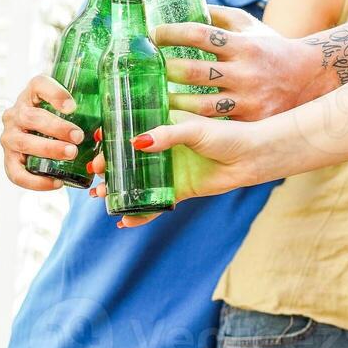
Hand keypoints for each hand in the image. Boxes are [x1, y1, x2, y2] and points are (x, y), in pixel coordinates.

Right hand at [0, 75, 86, 190]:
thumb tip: (116, 121)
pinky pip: (15, 173)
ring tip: (71, 153)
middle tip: (79, 136)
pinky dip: (35, 181)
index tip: (73, 106)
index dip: (54, 94)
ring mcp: (9, 136)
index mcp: (32, 95)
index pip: (38, 85)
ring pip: (22, 142)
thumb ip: (89, 109)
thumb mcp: (73, 109)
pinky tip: (56, 182)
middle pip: (31, 117)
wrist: (40, 136)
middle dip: (56, 127)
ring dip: (48, 149)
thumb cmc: (62, 121)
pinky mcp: (9, 159)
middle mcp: (16, 113)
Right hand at [90, 111, 269, 225]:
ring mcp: (169, 171)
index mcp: (162, 128)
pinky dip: (141, 212)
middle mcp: (162, 150)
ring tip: (101, 197)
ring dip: (118, 191)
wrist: (252, 158)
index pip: (128, 134)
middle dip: (108, 170)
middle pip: (127, 161)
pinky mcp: (179, 191)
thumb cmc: (226, 136)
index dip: (110, 143)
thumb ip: (167, 135)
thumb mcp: (195, 130)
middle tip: (95, 177)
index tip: (95, 150)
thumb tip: (137, 143)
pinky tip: (126, 220)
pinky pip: (155, 203)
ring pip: (137, 183)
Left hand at [154, 5, 324, 119]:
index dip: (171, 33)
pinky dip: (195, 123)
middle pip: (193, 71)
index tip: (154, 34)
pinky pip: (216, 124)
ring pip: (200, 105)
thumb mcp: (251, 27)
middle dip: (166, 69)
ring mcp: (249, 98)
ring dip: (173, 102)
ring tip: (158, 98)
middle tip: (149, 69)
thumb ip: (219, 16)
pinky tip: (178, 120)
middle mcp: (245, 71)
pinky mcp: (252, 120)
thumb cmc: (272, 49)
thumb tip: (186, 3)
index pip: (199, 34)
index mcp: (242, 45)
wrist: (312, 77)